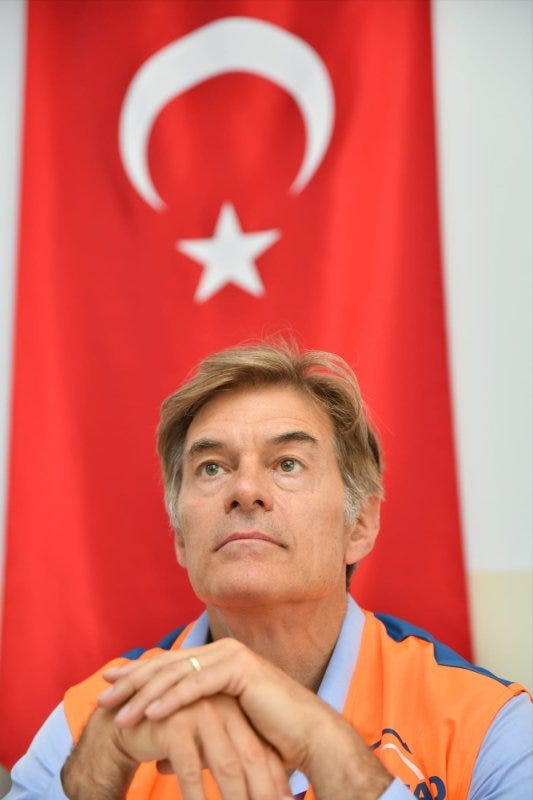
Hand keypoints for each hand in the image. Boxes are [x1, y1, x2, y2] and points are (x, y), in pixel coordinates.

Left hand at [99, 638, 392, 799]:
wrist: (306, 737)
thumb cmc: (266, 738)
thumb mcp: (219, 735)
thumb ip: (191, 737)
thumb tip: (161, 760)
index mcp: (217, 659)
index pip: (169, 665)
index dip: (137, 674)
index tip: (108, 684)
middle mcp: (222, 651)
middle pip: (167, 664)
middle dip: (133, 681)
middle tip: (103, 696)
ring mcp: (231, 656)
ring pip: (178, 674)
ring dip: (145, 695)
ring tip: (119, 712)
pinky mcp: (241, 670)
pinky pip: (198, 686)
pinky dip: (171, 700)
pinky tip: (149, 714)